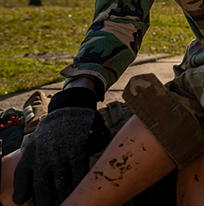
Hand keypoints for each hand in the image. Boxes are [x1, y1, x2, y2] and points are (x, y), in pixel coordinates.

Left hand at [13, 88, 110, 205]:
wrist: (70, 109)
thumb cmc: (53, 129)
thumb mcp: (35, 142)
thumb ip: (31, 162)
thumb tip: (23, 189)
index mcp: (30, 153)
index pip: (23, 179)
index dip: (23, 193)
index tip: (22, 202)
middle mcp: (43, 156)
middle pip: (42, 187)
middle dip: (44, 201)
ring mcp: (60, 154)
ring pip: (60, 184)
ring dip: (62, 197)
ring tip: (64, 203)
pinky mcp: (77, 151)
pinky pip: (77, 174)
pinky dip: (78, 185)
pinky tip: (79, 190)